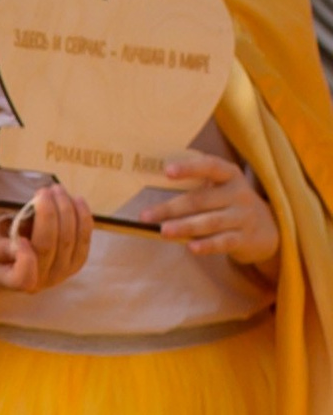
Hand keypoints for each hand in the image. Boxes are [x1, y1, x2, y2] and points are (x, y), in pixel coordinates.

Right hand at [0, 183, 92, 296]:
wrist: (17, 245)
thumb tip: (19, 246)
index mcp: (16, 280)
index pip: (23, 278)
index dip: (25, 260)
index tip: (21, 238)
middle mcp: (41, 282)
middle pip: (48, 248)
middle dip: (48, 215)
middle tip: (43, 191)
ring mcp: (62, 273)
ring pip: (69, 240)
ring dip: (66, 210)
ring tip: (56, 190)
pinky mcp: (77, 261)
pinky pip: (84, 239)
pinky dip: (83, 217)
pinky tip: (77, 199)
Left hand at [139, 152, 279, 271]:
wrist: (268, 229)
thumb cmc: (230, 203)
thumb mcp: (222, 188)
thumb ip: (198, 185)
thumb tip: (155, 190)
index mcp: (230, 175)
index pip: (210, 166)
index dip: (190, 168)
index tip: (167, 171)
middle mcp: (239, 194)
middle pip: (202, 199)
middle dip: (172, 208)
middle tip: (146, 215)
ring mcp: (244, 217)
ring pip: (211, 221)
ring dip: (185, 226)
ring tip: (163, 231)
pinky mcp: (245, 239)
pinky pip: (224, 241)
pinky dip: (207, 245)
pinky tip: (191, 247)